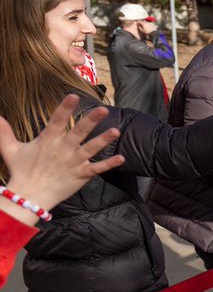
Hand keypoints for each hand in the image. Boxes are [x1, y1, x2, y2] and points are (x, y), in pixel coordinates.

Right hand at [0, 95, 124, 223]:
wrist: (28, 196)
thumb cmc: (21, 171)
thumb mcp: (10, 150)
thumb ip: (4, 132)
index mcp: (48, 140)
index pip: (56, 120)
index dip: (65, 108)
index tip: (73, 95)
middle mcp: (63, 149)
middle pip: (79, 132)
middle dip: (91, 120)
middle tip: (103, 109)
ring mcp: (74, 162)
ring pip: (91, 148)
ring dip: (104, 140)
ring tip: (116, 131)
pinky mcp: (81, 175)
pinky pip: (97, 168)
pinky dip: (109, 164)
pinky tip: (122, 158)